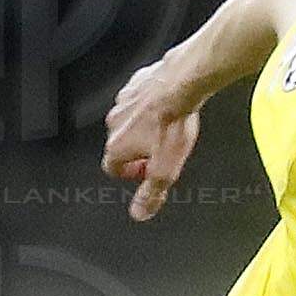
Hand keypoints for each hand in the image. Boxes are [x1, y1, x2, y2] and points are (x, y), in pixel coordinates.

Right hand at [101, 64, 200, 220]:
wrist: (183, 83)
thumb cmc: (173, 122)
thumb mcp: (166, 169)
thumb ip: (151, 194)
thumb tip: (140, 213)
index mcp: (117, 146)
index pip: (112, 168)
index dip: (131, 173)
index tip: (146, 171)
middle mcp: (114, 123)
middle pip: (122, 143)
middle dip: (139, 149)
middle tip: (161, 149)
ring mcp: (124, 101)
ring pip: (130, 120)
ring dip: (144, 126)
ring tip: (167, 126)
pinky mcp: (136, 82)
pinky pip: (139, 98)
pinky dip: (150, 104)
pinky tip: (168, 106)